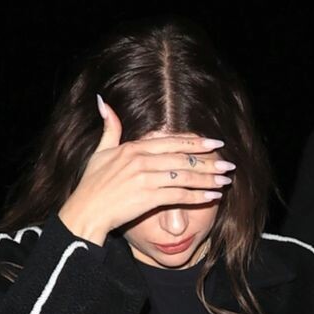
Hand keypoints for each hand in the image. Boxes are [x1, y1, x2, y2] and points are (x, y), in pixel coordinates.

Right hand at [57, 102, 234, 245]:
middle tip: (228, 163)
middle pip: (182, 158)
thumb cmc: (91, 184)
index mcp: (133, 147)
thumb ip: (109, 128)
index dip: (195, 141)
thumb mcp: (100, 151)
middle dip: (208, 160)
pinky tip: (212, 196)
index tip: (214, 142)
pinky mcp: (148, 198)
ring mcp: (145, 178)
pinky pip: (179, 196)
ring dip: (208, 178)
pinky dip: (198, 196)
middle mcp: (141, 160)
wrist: (85, 211)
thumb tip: (103, 102)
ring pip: (184, 176)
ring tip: (225, 180)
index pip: (171, 141)